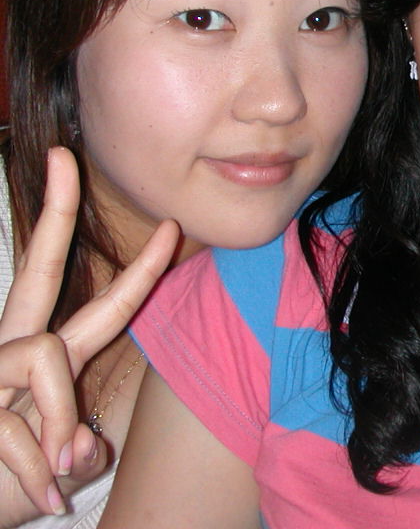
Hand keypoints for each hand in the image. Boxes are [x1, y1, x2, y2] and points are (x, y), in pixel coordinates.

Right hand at [0, 147, 177, 521]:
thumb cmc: (6, 490)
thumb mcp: (60, 470)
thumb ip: (78, 450)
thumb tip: (85, 446)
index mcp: (45, 360)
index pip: (99, 304)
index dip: (140, 270)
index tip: (171, 227)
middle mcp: (12, 352)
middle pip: (40, 271)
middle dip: (55, 213)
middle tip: (64, 156)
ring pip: (46, 356)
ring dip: (58, 422)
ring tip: (55, 476)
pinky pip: (16, 424)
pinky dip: (36, 471)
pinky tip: (40, 498)